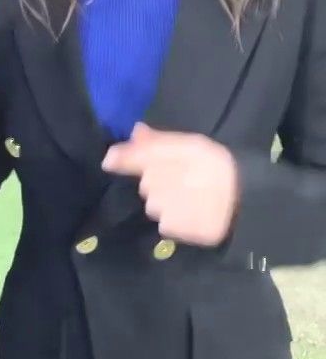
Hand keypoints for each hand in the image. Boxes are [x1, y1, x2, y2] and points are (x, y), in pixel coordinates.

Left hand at [103, 123, 238, 246]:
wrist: (248, 200)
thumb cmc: (219, 167)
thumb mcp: (193, 145)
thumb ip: (160, 140)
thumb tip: (135, 131)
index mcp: (174, 153)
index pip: (136, 155)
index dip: (122, 158)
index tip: (111, 161)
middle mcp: (166, 179)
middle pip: (145, 183)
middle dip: (156, 182)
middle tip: (181, 181)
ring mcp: (169, 206)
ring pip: (153, 205)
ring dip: (165, 202)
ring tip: (190, 198)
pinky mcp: (176, 228)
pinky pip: (164, 224)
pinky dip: (175, 220)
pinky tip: (192, 213)